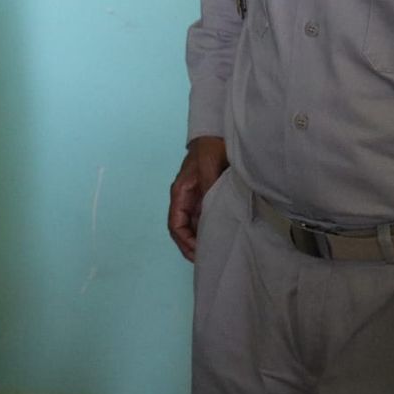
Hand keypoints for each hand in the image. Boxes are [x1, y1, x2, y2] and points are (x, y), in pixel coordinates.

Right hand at [168, 135, 228, 261]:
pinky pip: (202, 220)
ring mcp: (195, 199)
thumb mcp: (209, 165)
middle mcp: (185, 199)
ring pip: (191, 227)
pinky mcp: (206, 198)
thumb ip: (208, 185)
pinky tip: (217, 238)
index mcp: (180, 193)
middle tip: (206, 260)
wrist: (217, 134)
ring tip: (211, 253)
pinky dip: (206, 232)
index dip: (184, 241)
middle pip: (181, 229)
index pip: (175, 224)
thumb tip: (209, 211)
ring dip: (198, 241)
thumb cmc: (211, 148)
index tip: (199, 251)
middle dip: (190, 246)